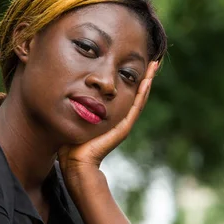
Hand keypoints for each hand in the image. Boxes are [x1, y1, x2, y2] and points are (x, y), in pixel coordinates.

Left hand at [58, 61, 158, 191]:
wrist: (76, 163)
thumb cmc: (72, 143)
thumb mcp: (77, 118)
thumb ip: (78, 107)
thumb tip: (70, 93)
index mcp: (111, 116)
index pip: (125, 93)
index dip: (131, 78)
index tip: (136, 62)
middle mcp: (121, 119)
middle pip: (136, 93)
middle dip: (144, 76)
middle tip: (152, 60)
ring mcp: (124, 123)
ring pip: (140, 98)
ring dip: (148, 81)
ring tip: (154, 66)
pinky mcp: (123, 127)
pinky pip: (135, 106)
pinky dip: (142, 93)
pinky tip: (147, 81)